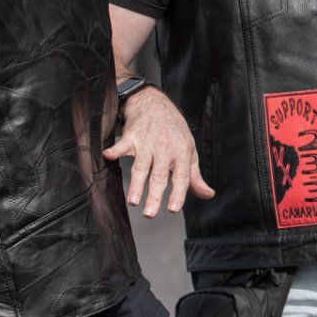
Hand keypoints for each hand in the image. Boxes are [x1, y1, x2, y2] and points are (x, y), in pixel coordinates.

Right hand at [103, 86, 213, 216]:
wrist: (153, 102)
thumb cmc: (173, 129)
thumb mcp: (188, 149)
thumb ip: (194, 175)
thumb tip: (208, 194)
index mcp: (181, 152)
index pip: (181, 176)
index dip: (178, 193)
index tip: (173, 209)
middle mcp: (164, 148)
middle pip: (158, 175)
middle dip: (154, 195)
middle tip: (150, 214)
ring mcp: (147, 142)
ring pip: (141, 166)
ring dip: (136, 184)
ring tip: (133, 201)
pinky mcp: (131, 136)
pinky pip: (122, 145)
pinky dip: (114, 150)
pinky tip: (108, 156)